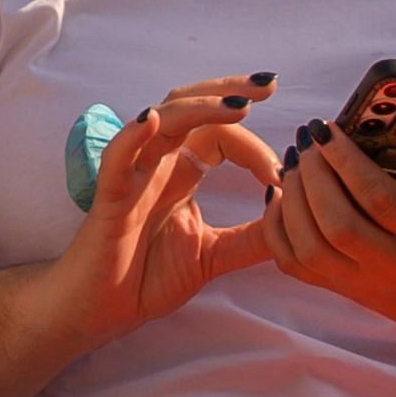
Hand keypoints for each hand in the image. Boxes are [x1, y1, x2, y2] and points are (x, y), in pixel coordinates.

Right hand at [42, 75, 278, 355]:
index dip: (254, 146)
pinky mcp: (110, 198)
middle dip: (229, 91)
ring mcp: (134, 176)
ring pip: (163, 122)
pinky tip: (151, 120)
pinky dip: (132, 136)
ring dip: (198, 107)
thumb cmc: (148, 278)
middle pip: (192, 109)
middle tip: (269, 84)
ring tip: (236, 104)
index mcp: (183, 173)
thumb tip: (294, 216)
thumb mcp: (213, 256)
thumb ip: (251, 238)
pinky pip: (117, 159)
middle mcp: (160, 164)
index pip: (222, 137)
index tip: (283, 171)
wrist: (101, 313)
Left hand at [260, 113, 395, 355]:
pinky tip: (280, 197)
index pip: (377, 199)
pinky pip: (297, 268)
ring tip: (293, 163)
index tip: (327, 128)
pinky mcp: (344, 290)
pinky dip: (279, 232)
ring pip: (310, 248)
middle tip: (306, 141)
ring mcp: (364, 282)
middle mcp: (392, 264)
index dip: (346, 162)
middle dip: (312, 177)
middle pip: (336, 224)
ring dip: (292, 201)